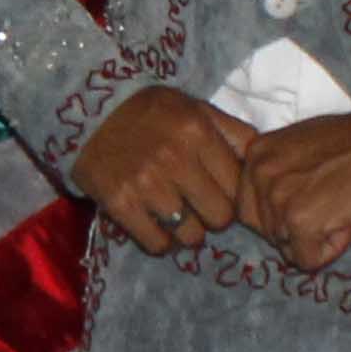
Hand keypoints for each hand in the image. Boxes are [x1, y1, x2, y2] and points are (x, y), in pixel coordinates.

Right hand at [70, 87, 257, 256]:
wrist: (88, 113)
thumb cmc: (149, 112)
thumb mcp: (195, 108)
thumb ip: (232, 132)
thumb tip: (262, 159)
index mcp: (198, 133)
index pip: (238, 185)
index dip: (232, 193)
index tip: (220, 192)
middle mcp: (175, 159)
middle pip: (220, 216)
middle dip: (214, 216)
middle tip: (200, 208)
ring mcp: (146, 184)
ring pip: (191, 235)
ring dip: (188, 232)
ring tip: (177, 218)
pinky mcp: (120, 204)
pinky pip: (157, 244)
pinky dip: (161, 242)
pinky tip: (157, 227)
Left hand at [237, 110, 350, 269]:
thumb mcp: (302, 145)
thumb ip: (282, 173)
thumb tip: (278, 210)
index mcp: (257, 153)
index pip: (249, 206)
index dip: (282, 214)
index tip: (314, 199)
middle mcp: (258, 173)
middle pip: (264, 230)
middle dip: (295, 230)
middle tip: (331, 208)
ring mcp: (277, 197)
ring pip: (285, 246)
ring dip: (317, 237)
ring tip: (344, 207)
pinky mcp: (299, 220)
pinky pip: (307, 258)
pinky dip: (332, 249)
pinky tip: (349, 221)